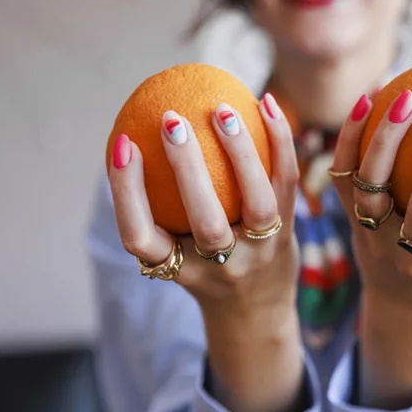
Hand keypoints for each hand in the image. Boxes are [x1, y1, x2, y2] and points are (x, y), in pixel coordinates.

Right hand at [107, 93, 305, 411]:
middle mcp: (218, 265)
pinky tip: (266, 102)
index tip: (123, 144)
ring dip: (241, 153)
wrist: (256, 310)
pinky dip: (280, 140)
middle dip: (188, 170)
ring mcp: (258, 252)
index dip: (127, 193)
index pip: (140, 237)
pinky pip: (286, 182)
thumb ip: (149, 205)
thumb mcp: (169, 248)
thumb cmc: (199, 263)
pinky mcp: (289, 234)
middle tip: (171, 120)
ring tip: (223, 109)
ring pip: (256, 203)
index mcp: (175, 268)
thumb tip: (127, 133)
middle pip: (204, 221)